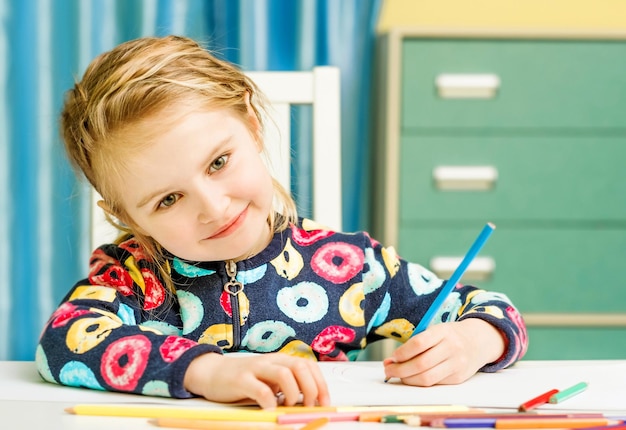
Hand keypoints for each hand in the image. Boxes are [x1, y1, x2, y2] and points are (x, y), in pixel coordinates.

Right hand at [183, 352, 330, 408]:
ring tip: (288, 406)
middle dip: (311, 388)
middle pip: (300, 367)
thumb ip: (285, 388)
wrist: (211, 373)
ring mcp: (256, 369)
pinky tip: (269, 410)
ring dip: (292, 394)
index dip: (320, 383)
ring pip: (284, 374)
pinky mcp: (241, 380)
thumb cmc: (243, 379)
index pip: (308, 365)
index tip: (325, 402)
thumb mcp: (268, 381)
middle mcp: (270, 361)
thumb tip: (308, 404)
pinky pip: (261, 390)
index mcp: (280, 360)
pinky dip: (270, 402)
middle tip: (309, 406)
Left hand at [383, 318, 504, 385]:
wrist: (479, 341)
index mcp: (443, 332)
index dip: (401, 353)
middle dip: (399, 370)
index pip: (418, 344)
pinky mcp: (458, 378)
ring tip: (397, 375)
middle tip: (388, 370)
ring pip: (426, 378)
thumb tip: (392, 360)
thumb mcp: (436, 330)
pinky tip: (412, 378)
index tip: (391, 357)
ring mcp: (457, 364)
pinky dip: (419, 382)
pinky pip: (434, 383)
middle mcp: (452, 348)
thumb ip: (417, 343)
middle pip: (420, 364)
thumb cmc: (450, 335)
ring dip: (407, 379)